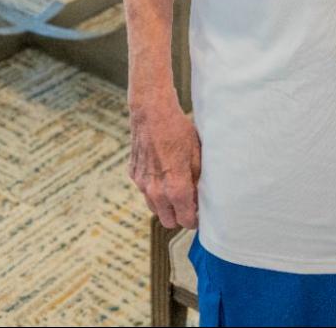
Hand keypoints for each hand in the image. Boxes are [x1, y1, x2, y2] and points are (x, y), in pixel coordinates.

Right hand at [129, 99, 201, 228]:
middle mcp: (156, 191)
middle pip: (168, 221)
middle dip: (179, 216)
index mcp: (175, 189)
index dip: (194, 219)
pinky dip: (154, 188)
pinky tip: (163, 172)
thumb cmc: (178, 130)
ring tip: (176, 189)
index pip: (185, 220)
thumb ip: (198, 181)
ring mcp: (142, 184)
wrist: (152, 112)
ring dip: (166, 205)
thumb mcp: (198, 155)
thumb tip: (201, 198)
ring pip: (155, 208)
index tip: (200, 213)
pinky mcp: (134, 174)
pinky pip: (145, 191)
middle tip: (189, 204)